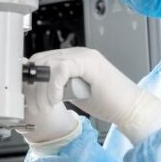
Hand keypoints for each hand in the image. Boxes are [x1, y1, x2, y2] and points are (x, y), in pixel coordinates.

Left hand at [30, 47, 160, 144]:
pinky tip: (57, 99)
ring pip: (49, 63)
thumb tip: (36, 90)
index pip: (42, 60)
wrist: (130, 108)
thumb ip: (58, 86)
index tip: (30, 98)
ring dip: (43, 87)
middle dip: (34, 84)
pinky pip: (62, 68)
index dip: (32, 79)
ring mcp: (84, 56)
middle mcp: (77, 53)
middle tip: (38, 104)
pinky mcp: (90, 64)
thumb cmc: (107, 103)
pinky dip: (54, 85)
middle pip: (41, 60)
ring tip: (49, 104)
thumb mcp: (73, 93)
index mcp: (72, 58)